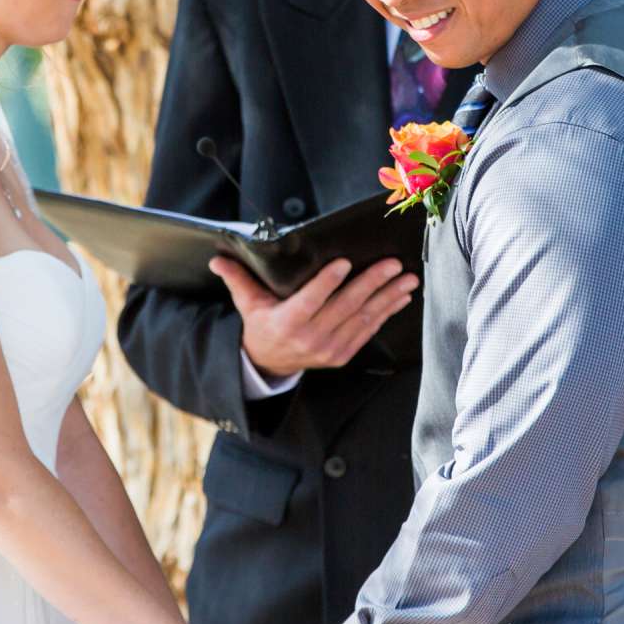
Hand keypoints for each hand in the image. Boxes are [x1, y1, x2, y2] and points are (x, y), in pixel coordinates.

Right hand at [212, 256, 414, 376]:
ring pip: (363, 318)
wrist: (269, 364)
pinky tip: (401, 297)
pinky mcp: (342, 355)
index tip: (345, 263)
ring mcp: (329, 349)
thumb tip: (217, 260)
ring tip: (406, 279)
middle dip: (372, 283)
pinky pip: (368, 331)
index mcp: (287, 322)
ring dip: (388, 297)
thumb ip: (237, 279)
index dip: (327, 282)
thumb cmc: (261, 325)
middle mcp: (310, 338)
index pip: (310, 300)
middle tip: (391, 264)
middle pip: (345, 306)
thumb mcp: (247, 304)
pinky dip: (386, 313)